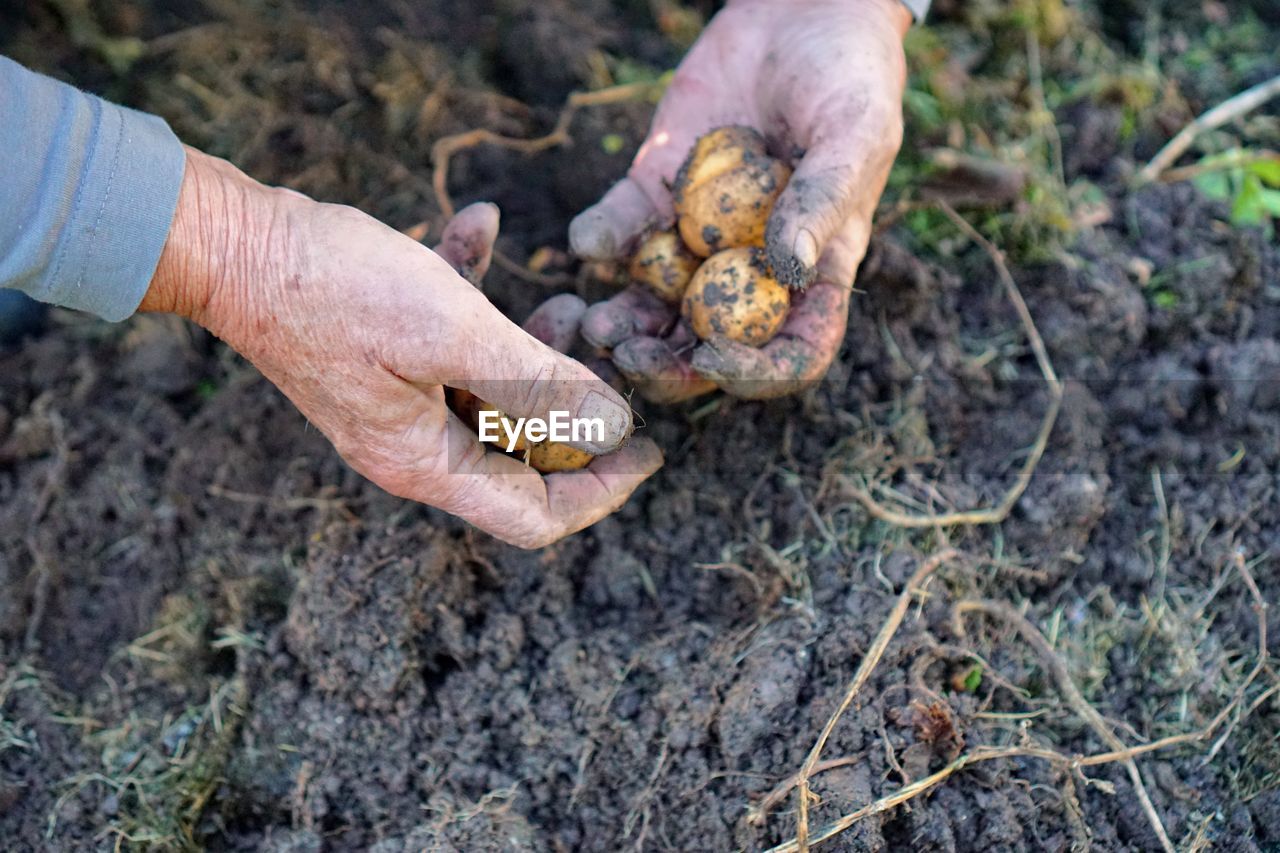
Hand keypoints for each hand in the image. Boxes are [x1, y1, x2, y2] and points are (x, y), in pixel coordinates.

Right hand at [141, 149, 661, 548]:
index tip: (646, 448)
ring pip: (494, 395)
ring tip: (567, 300)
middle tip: (607, 354)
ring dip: (537, 350)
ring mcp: (396, 401)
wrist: (231, 243)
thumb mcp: (453, 331)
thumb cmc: (334, 288)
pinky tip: (481, 226)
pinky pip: (449, 340)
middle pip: (523, 457)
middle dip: (575, 407)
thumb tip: (613, 427)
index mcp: (427, 463)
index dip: (601, 491)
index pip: (535, 517)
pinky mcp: (384, 356)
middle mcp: (413, 446)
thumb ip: (537, 384)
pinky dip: (476, 290)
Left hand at [569, 0, 909, 400]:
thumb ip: (825, 197)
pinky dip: (602, 241)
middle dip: (667, 364)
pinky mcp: (657, 193)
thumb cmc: (850, 76)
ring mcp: (698, 236)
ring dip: (622, 321)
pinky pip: (622, 231)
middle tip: (630, 355)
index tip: (716, 360)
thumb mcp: (855, 132)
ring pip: (655, 304)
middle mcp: (751, 268)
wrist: (799, 11)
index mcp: (813, 272)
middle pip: (709, 345)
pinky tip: (588, 239)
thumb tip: (788, 266)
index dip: (756, 373)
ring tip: (595, 323)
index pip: (792, 352)